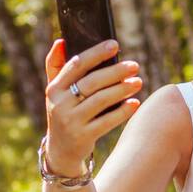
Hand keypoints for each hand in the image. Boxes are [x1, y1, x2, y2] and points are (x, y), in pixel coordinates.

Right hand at [43, 38, 144, 174]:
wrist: (60, 150)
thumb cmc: (64, 113)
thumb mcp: (55, 91)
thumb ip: (56, 67)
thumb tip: (61, 41)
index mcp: (54, 88)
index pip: (76, 64)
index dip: (96, 53)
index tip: (115, 44)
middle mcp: (60, 103)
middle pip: (92, 82)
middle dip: (115, 72)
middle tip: (135, 65)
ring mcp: (71, 121)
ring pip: (101, 100)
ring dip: (122, 89)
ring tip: (138, 82)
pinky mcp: (83, 136)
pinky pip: (107, 121)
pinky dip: (122, 111)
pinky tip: (135, 103)